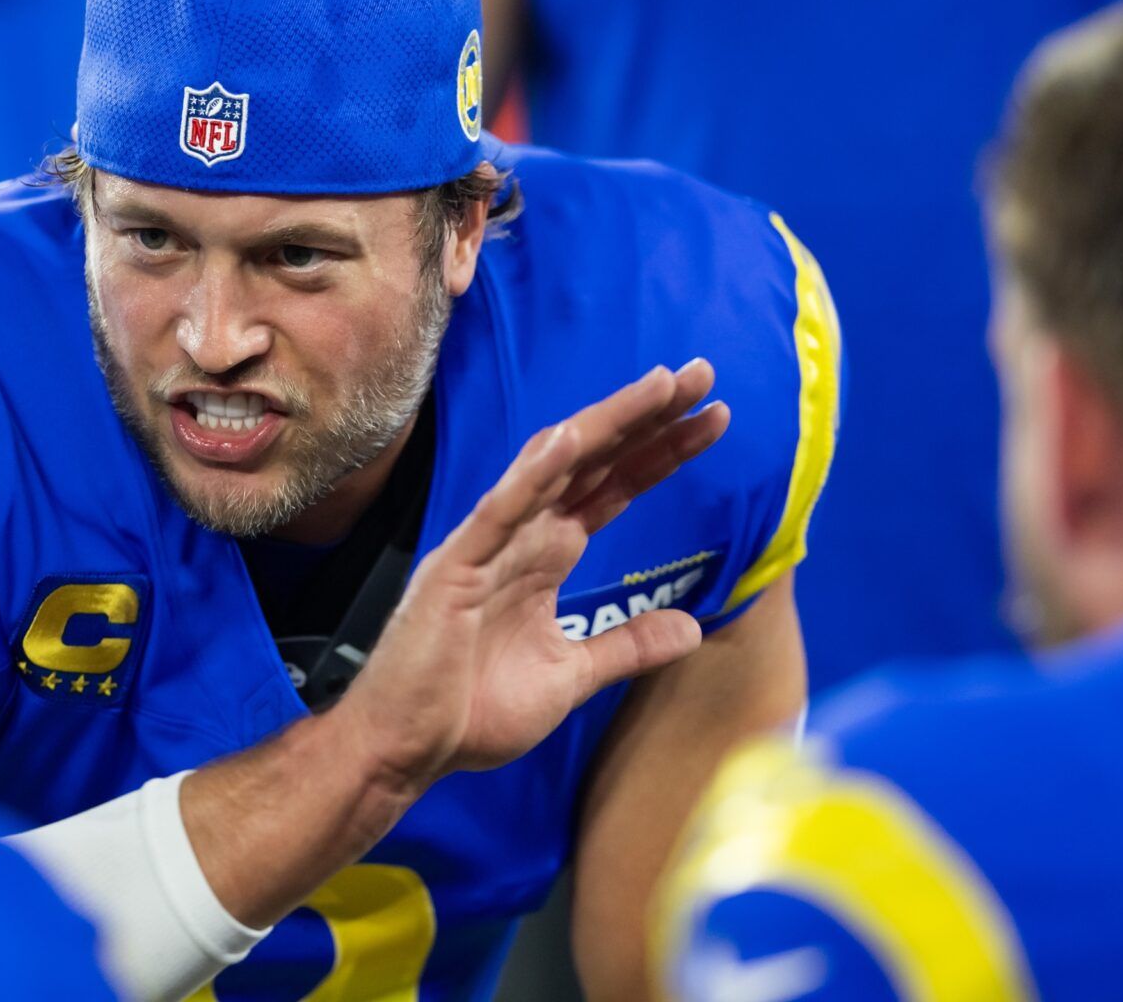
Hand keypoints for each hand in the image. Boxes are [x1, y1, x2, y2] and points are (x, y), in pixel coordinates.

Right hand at [329, 360, 729, 791]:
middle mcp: (521, 535)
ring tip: (659, 387)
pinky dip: (531, 475)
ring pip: (552, 467)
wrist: (407, 749)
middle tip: (703, 374)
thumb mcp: (571, 677)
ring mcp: (488, 545)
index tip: (715, 416)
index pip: (613, 486)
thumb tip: (692, 627)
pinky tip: (569, 440)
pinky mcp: (456, 568)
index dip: (662, 450)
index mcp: (545, 554)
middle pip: (593, 460)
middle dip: (648, 417)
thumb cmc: (472, 710)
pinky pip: (499, 512)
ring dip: (606, 424)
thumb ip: (626, 646)